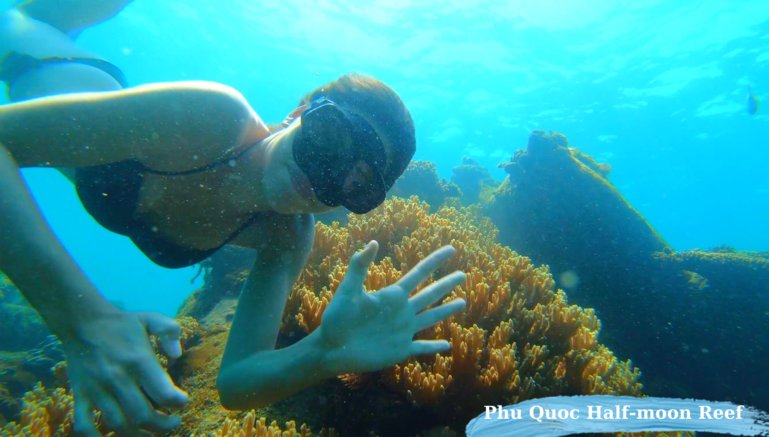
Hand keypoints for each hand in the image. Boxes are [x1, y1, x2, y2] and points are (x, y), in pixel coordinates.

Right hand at [62, 311, 187, 435]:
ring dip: (139, 435)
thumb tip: (177, 355)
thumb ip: (169, 331)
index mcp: (138, 360)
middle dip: (163, 425)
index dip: (178, 403)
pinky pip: (84, 425)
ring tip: (152, 432)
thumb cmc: (122, 323)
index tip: (182, 402)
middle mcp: (118, 378)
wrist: (82, 322)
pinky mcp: (80, 396)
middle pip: (143, 415)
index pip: (163, 393)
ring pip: (119, 424)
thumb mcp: (150, 318)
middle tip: (173, 422)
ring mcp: (97, 390)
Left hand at [318, 241, 465, 373]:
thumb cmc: (336, 319)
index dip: (435, 260)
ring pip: (431, 317)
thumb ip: (359, 267)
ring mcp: (403, 330)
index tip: (451, 249)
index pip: (419, 273)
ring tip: (462, 302)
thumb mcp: (348, 291)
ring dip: (446, 311)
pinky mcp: (401, 349)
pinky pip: (422, 347)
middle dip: (446, 284)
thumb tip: (373, 242)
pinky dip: (434, 347)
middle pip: (430, 294)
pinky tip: (447, 346)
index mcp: (392, 295)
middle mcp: (402, 311)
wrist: (331, 348)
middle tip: (463, 274)